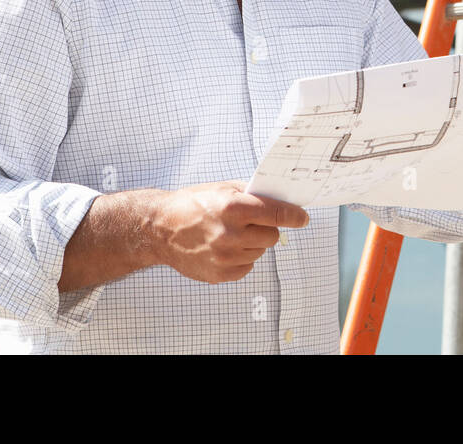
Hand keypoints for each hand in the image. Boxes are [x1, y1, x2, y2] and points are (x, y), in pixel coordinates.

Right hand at [153, 180, 308, 283]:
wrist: (160, 228)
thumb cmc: (190, 205)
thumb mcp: (221, 188)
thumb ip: (251, 194)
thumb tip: (280, 200)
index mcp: (233, 207)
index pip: (277, 214)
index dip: (294, 216)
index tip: (302, 217)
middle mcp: (230, 233)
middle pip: (273, 236)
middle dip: (268, 228)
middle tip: (253, 223)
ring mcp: (225, 256)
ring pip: (261, 251)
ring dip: (253, 243)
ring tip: (232, 234)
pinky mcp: (220, 273)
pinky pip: (248, 266)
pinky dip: (242, 257)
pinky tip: (225, 247)